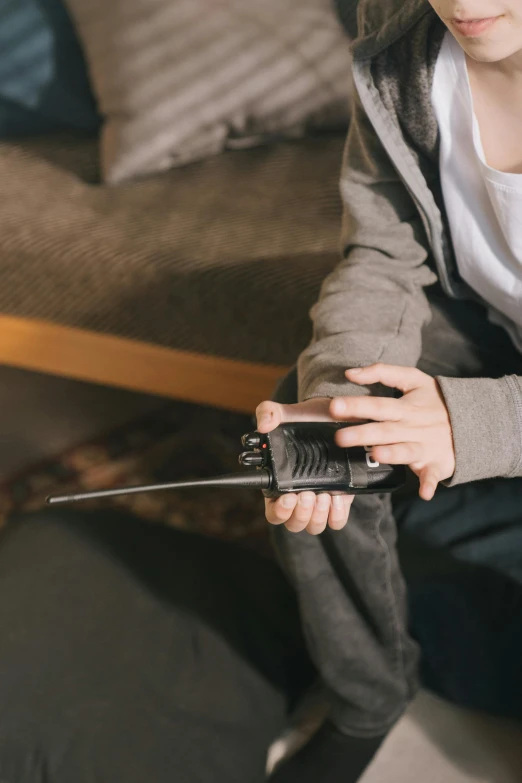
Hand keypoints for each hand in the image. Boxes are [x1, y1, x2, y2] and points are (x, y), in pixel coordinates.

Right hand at [256, 398, 353, 534]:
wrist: (335, 415)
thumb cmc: (304, 418)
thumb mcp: (283, 411)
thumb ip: (268, 412)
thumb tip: (263, 426)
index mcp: (278, 483)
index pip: (273, 512)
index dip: (279, 511)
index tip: (288, 497)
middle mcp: (297, 496)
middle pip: (294, 523)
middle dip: (301, 513)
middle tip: (307, 494)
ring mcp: (319, 498)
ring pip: (313, 525)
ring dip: (317, 515)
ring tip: (323, 495)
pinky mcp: (339, 498)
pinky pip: (336, 521)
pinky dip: (337, 515)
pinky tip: (337, 496)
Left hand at [331, 364, 454, 500]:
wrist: (473, 420)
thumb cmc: (435, 400)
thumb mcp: (414, 379)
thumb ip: (382, 372)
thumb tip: (350, 373)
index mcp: (405, 407)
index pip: (377, 405)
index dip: (356, 405)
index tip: (334, 406)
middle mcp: (413, 427)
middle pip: (385, 430)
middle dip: (362, 434)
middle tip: (338, 437)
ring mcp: (425, 446)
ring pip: (405, 451)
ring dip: (393, 455)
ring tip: (376, 455)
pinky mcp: (436, 464)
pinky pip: (433, 475)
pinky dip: (430, 484)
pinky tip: (425, 493)